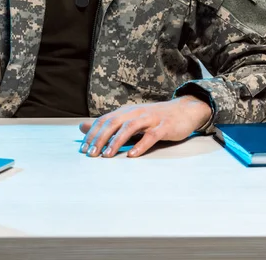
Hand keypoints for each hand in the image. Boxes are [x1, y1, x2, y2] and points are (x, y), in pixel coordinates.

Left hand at [79, 95, 211, 157]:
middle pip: (113, 123)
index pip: (104, 121)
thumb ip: (106, 124)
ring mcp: (150, 118)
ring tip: (106, 155)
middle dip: (100, 138)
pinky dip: (140, 145)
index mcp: (125, 111)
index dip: (92, 134)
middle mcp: (135, 112)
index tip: (83, 149)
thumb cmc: (154, 117)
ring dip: (116, 141)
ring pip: (130, 128)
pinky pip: (151, 136)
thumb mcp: (128, 118)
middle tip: (91, 154)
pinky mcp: (164, 126)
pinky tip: (132, 155)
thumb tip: (82, 126)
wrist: (184, 110)